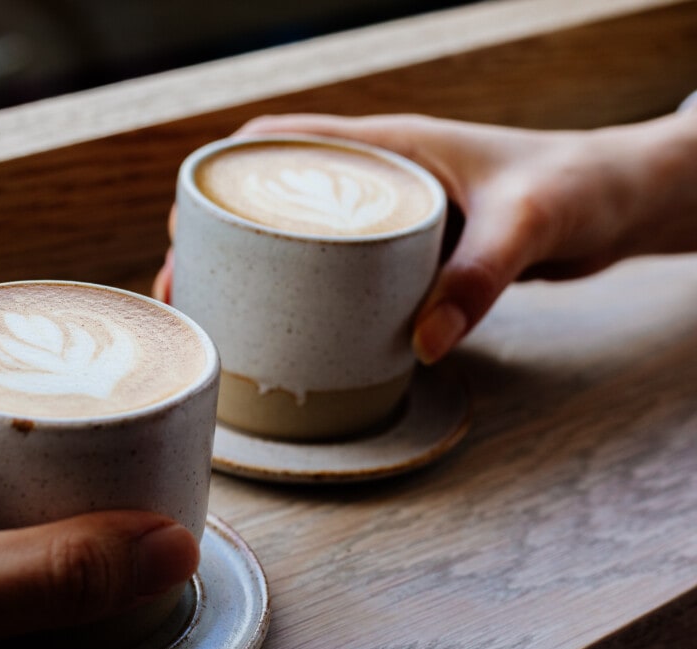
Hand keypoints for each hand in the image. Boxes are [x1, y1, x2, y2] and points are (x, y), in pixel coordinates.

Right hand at [156, 111, 696, 362]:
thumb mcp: (528, 224)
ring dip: (254, 274)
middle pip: (272, 201)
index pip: (279, 143)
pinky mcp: (410, 257)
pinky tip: (291, 334)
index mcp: (388, 147)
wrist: (625, 204)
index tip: (184, 222)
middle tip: (187, 289)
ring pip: (300, 241)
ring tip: (219, 317)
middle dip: (218, 240)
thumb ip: (478, 278)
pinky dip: (303, 297)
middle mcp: (380, 180)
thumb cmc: (580, 186)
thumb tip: (419, 343)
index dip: (220, 177)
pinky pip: (338, 273)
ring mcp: (391, 220)